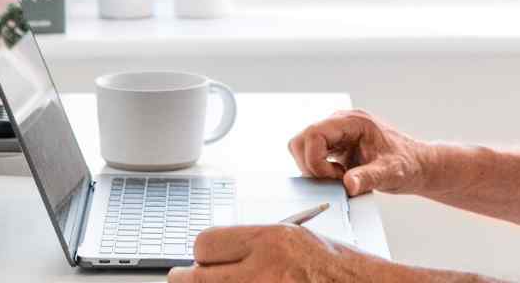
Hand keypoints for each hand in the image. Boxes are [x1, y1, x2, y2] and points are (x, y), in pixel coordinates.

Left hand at [168, 223, 385, 282]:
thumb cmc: (335, 266)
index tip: (203, 259)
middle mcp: (262, 272)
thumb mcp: (293, 240)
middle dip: (187, 279)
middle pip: (193, 278)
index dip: (201, 253)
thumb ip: (252, 247)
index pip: (204, 243)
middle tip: (184, 279)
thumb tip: (212, 258)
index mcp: (269, 242)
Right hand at [287, 109, 437, 196]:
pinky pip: (312, 154)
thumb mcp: (391, 173)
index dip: (315, 159)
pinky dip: (319, 170)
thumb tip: (348, 185)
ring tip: (339, 178)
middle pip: (302, 139)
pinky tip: (339, 177)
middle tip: (335, 179)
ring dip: (314, 168)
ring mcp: (336, 133)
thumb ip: (369, 177)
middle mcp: (341, 123)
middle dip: (311, 165)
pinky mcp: (335, 145)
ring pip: (303, 146)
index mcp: (353, 122)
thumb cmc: (407, 164)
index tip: (335, 177)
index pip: (314, 133)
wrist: (417, 165)